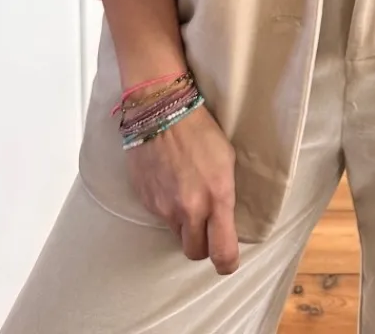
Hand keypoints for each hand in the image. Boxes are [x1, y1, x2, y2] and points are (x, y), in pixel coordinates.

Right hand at [124, 101, 240, 274]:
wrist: (161, 111)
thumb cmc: (200, 130)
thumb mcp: (226, 160)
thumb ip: (224, 194)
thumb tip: (222, 217)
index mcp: (217, 197)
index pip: (222, 251)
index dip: (226, 263)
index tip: (228, 261)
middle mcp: (190, 208)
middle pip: (195, 252)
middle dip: (202, 245)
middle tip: (206, 229)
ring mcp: (164, 207)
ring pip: (176, 234)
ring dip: (183, 224)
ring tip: (186, 195)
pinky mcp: (147, 201)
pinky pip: (160, 216)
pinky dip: (167, 207)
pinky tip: (170, 182)